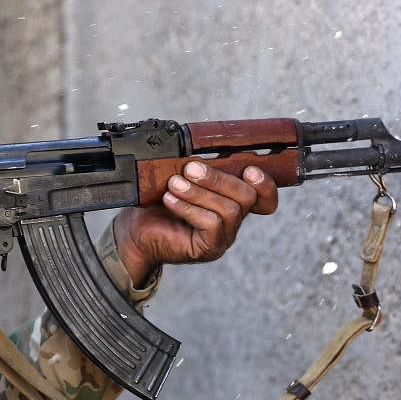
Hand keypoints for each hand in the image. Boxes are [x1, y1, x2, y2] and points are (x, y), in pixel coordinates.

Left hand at [114, 161, 277, 287]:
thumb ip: (199, 168)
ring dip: (199, 192)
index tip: (249, 168)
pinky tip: (170, 200)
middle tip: (190, 169)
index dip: (265, 183)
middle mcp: (232, 221)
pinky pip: (211, 224)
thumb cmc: (158, 203)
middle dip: (219, 178)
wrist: (135, 230)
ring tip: (174, 184)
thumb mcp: (181, 179)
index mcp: (231, 201)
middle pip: (247, 197)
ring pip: (229, 210)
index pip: (265, 198)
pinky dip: (189, 208)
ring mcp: (223, 237)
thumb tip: (202, 150)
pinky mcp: (209, 248)